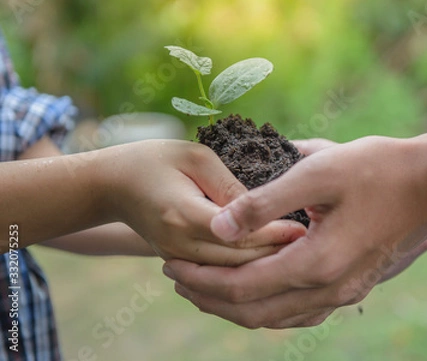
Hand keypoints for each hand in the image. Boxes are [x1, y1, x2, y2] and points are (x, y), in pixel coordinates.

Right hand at [97, 140, 305, 264]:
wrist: (112, 185)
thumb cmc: (155, 160)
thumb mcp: (195, 156)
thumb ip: (229, 184)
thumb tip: (263, 207)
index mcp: (183, 214)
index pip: (237, 234)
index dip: (273, 232)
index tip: (304, 226)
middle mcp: (179, 244)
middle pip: (238, 260)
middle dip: (276, 252)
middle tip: (312, 242)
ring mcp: (177, 258)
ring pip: (230, 273)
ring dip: (264, 264)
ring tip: (298, 252)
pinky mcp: (179, 261)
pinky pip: (218, 272)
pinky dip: (246, 268)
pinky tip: (271, 258)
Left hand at [163, 133, 426, 327]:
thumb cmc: (381, 170)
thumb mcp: (319, 172)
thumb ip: (264, 201)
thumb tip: (217, 226)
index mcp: (315, 263)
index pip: (241, 287)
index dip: (201, 279)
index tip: (170, 264)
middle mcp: (329, 289)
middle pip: (253, 312)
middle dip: (209, 297)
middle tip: (177, 279)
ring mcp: (344, 292)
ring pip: (276, 317)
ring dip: (236, 305)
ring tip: (206, 288)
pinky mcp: (354, 285)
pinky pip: (300, 311)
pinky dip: (268, 306)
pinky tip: (257, 290)